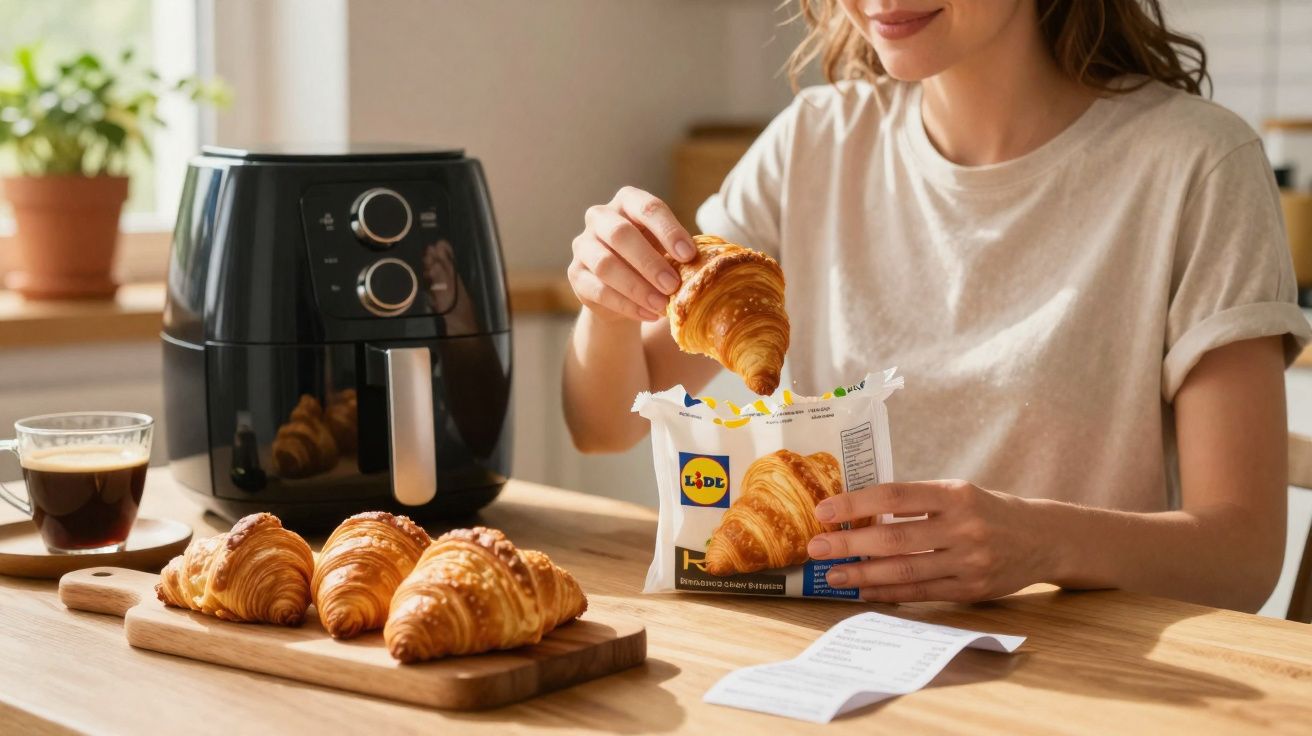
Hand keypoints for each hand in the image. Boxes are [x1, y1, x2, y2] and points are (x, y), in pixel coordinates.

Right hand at [568, 186, 696, 322]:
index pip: (647, 208)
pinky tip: (649, 314)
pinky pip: (598, 290)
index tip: (689, 256)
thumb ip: (680, 252)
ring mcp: (583, 245)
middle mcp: (600, 217)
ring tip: (662, 305)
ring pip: (606, 264)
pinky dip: (626, 305)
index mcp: (628, 201)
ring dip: (637, 287)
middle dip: (650, 262)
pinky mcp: (575, 274)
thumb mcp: (668, 249)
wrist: (624, 288)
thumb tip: (705, 266)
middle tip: (673, 285)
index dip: (669, 231)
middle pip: (620, 234)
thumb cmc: (653, 259)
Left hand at [807, 480, 1051, 602]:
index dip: (856, 503)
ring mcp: (969, 561)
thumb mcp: (958, 493)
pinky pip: (921, 592)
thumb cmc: (988, 511)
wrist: (1044, 539)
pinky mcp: (971, 589)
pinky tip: (864, 591)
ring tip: (833, 574)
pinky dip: (889, 592)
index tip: (825, 510)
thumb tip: (858, 512)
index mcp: (955, 494)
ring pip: (905, 569)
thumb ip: (916, 502)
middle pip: (895, 536)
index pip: (895, 496)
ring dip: (863, 574)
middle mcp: (963, 527)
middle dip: (850, 543)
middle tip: (816, 547)